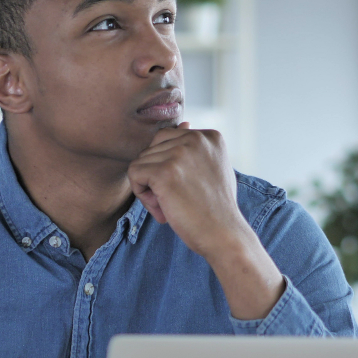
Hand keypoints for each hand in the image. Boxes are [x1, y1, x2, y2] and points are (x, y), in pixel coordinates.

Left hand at [127, 122, 249, 256]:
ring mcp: (180, 153)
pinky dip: (142, 194)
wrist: (223, 235)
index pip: (167, 139)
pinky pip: (134, 174)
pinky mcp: (164, 171)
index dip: (168, 165)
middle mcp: (196, 138)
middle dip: (156, 174)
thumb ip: (198, 148)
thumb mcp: (213, 168)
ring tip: (172, 205)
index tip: (185, 188)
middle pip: (152, 149)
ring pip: (141, 162)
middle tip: (174, 199)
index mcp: (209, 136)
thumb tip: (184, 122)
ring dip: (149, 187)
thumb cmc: (217, 208)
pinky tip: (162, 208)